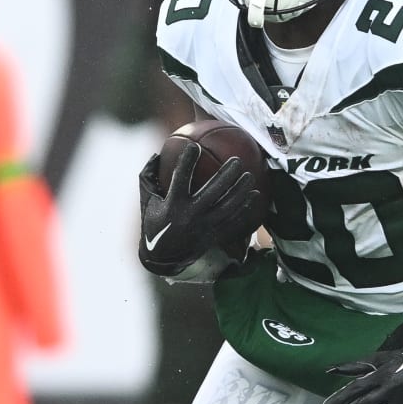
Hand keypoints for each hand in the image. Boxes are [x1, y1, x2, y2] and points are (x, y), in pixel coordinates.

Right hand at [138, 144, 261, 278]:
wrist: (162, 258)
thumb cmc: (153, 223)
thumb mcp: (146, 200)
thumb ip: (149, 176)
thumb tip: (157, 153)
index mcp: (172, 204)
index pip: (180, 177)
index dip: (187, 161)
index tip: (195, 146)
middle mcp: (190, 216)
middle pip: (213, 191)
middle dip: (227, 174)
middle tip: (237, 160)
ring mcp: (204, 227)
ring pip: (228, 207)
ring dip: (241, 190)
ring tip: (250, 176)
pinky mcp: (214, 237)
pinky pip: (234, 221)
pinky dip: (246, 209)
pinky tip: (256, 196)